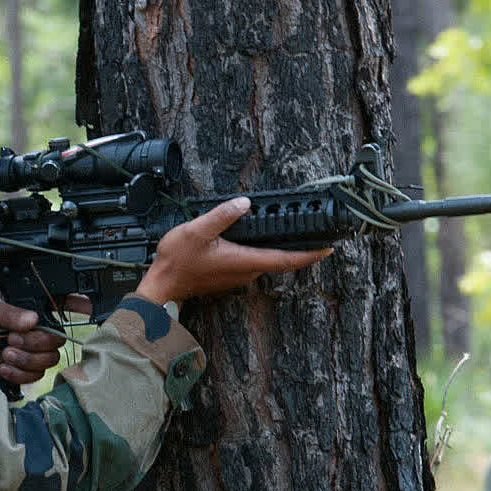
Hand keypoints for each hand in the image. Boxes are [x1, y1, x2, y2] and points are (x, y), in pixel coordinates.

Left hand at [0, 292, 66, 387]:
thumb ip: (9, 313)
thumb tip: (33, 320)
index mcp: (26, 315)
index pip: (54, 317)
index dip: (57, 320)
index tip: (33, 325)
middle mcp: (32, 334)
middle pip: (56, 342)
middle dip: (34, 343)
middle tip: (10, 340)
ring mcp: (29, 354)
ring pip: (48, 360)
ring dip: (26, 359)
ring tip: (4, 355)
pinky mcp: (22, 373)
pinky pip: (35, 376)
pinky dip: (19, 374)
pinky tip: (2, 368)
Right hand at [134, 197, 330, 306]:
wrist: (162, 286)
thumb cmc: (177, 262)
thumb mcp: (197, 231)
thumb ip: (222, 215)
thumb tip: (245, 204)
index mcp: (243, 260)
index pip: (286, 259)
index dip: (310, 254)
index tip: (328, 248)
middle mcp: (246, 271)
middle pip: (281, 260)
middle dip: (302, 249)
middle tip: (318, 235)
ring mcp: (238, 275)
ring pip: (268, 261)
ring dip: (283, 248)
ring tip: (295, 231)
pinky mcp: (230, 274)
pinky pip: (254, 261)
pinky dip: (265, 250)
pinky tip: (262, 237)